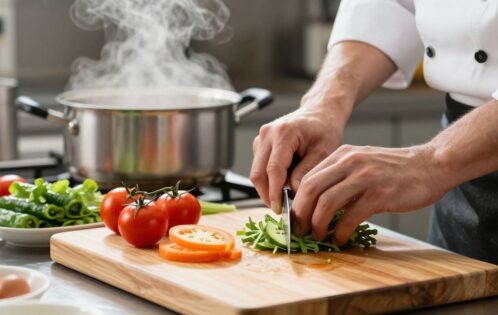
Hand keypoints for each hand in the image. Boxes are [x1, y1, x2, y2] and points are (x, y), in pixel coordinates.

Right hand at [250, 105, 343, 213]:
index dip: (274, 192)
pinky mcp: (260, 144)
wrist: (320, 113)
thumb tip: (293, 193)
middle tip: (282, 209)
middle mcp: (267, 134)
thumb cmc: (324, 129)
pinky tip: (285, 181)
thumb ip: (307, 172)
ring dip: (268, 188)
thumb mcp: (324, 152)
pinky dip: (269, 179)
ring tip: (287, 195)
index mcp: (283, 133)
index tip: (279, 209)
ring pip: (256, 172)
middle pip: (258, 173)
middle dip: (267, 194)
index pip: (273, 169)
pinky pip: (259, 167)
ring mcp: (261, 138)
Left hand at [291, 144, 447, 244]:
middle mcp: (349, 162)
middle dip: (301, 213)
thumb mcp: (362, 163)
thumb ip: (340, 177)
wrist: (430, 165)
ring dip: (317, 224)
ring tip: (318, 236)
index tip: (295, 217)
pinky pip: (350, 217)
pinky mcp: (379, 194)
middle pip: (311, 189)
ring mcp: (364, 177)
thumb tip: (317, 204)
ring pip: (326, 203)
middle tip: (300, 230)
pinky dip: (340, 231)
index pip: (308, 177)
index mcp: (342, 154)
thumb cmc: (394, 169)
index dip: (297, 200)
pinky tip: (340, 239)